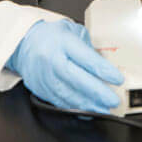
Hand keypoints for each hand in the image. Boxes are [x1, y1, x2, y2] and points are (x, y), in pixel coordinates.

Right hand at [6, 20, 122, 112]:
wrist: (24, 44)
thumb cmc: (51, 37)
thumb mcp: (73, 31)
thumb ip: (89, 47)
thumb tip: (105, 65)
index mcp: (63, 42)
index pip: (86, 58)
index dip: (103, 70)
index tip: (118, 79)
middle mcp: (53, 60)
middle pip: (77, 79)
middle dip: (97, 92)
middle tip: (113, 100)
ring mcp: (45, 77)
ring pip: (68, 95)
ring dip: (88, 104)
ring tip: (104, 108)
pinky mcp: (42, 90)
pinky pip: (60, 102)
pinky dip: (75, 108)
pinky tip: (88, 110)